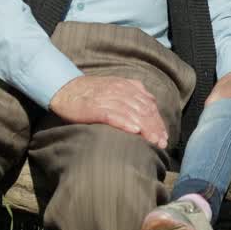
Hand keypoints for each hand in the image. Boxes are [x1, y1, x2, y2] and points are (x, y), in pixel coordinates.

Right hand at [50, 76, 168, 148]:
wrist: (65, 89)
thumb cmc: (91, 92)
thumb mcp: (115, 87)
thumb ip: (133, 94)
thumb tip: (151, 104)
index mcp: (128, 86)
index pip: (149, 105)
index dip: (158, 121)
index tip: (164, 136)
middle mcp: (121, 90)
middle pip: (143, 110)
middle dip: (155, 128)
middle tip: (162, 143)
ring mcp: (108, 98)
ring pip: (132, 113)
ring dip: (145, 128)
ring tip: (153, 142)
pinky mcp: (95, 107)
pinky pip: (113, 115)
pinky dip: (125, 122)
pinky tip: (134, 131)